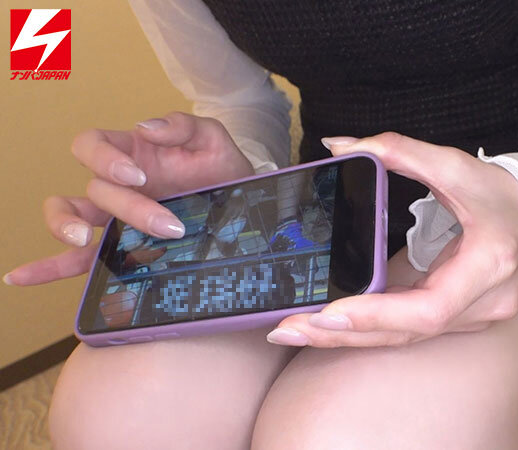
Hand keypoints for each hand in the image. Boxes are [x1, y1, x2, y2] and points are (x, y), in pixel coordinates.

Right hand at [4, 112, 253, 285]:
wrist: (243, 210)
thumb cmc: (223, 170)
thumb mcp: (212, 140)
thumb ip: (184, 126)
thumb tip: (146, 126)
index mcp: (132, 153)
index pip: (92, 144)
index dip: (104, 157)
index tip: (136, 175)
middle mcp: (116, 185)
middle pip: (95, 190)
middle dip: (129, 207)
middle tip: (168, 225)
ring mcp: (114, 218)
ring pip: (69, 217)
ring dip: (66, 227)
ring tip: (83, 239)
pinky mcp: (120, 248)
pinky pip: (75, 259)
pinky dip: (47, 268)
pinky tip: (20, 277)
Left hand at [267, 132, 517, 346]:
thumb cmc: (499, 193)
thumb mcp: (454, 164)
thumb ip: (397, 151)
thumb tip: (339, 146)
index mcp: (489, 266)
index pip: (429, 308)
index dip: (378, 315)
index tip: (329, 313)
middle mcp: (485, 304)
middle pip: (407, 333)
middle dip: (345, 333)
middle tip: (287, 329)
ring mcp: (474, 319)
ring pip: (405, 339)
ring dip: (349, 337)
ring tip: (294, 330)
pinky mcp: (459, 319)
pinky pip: (409, 331)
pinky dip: (369, 329)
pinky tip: (330, 326)